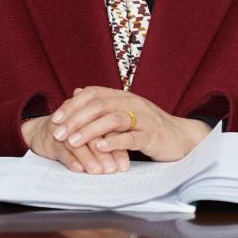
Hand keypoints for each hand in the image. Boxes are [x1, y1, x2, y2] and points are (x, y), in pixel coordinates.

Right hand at [21, 115, 129, 173]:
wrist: (41, 131)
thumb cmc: (73, 134)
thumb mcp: (92, 134)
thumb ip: (109, 142)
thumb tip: (124, 163)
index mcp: (91, 114)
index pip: (107, 128)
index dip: (116, 146)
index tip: (123, 165)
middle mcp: (77, 119)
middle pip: (93, 135)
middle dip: (104, 154)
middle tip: (112, 170)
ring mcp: (62, 129)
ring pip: (77, 143)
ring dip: (88, 158)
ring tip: (97, 171)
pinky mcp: (49, 139)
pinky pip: (60, 149)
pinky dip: (70, 159)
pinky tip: (79, 168)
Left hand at [50, 86, 211, 162]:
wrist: (182, 137)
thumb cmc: (150, 127)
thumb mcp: (125, 112)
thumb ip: (102, 103)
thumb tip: (77, 90)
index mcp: (124, 96)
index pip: (93, 93)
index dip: (73, 105)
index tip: (55, 118)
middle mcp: (132, 102)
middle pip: (99, 105)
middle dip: (75, 119)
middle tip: (58, 133)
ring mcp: (144, 118)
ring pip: (113, 119)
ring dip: (90, 130)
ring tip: (73, 141)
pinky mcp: (153, 135)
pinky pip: (131, 137)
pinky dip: (114, 141)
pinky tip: (99, 147)